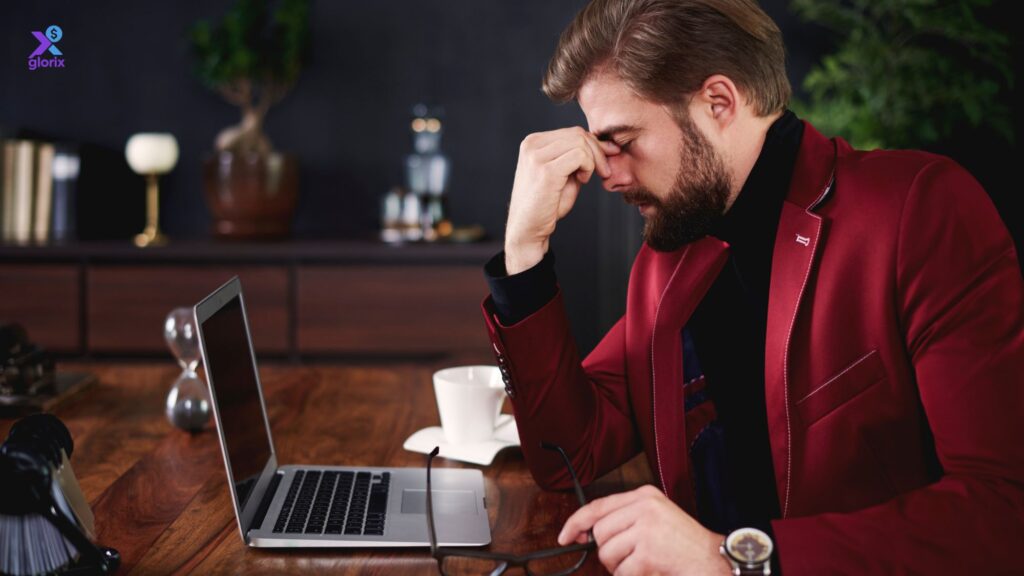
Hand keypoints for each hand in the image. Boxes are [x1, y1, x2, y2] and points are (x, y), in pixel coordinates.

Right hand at [505, 127, 618, 273]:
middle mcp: (531, 145)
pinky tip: (582, 181)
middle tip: (604, 172)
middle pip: (578, 134)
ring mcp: (536, 156)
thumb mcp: (564, 175)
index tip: (605, 162)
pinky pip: (580, 156)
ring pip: (580, 142)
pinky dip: (588, 167)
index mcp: (533, 143)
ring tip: (586, 179)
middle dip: (597, 152)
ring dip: (592, 161)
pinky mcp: (546, 170)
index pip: (572, 132)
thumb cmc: (546, 205)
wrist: (528, 229)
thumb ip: (579, 158)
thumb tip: (607, 145)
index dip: (594, 145)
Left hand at [557, 485, 729, 575]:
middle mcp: (644, 507)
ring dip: (621, 567)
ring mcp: (646, 527)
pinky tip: (650, 571)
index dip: (576, 522)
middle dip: (608, 552)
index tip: (565, 535)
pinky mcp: (648, 550)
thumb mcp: (655, 519)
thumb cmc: (685, 545)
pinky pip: (622, 571)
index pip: (598, 506)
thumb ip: (624, 519)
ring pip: (608, 553)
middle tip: (630, 558)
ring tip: (645, 563)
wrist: (715, 561)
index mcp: (644, 495)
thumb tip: (585, 533)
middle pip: (600, 533)